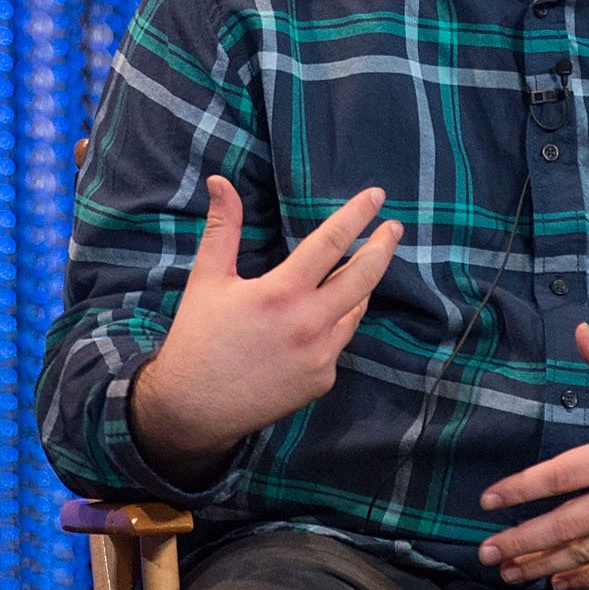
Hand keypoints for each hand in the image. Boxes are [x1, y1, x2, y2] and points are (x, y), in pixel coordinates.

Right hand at [129, 177, 401, 485]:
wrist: (194, 408)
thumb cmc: (198, 337)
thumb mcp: (208, 279)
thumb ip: (223, 228)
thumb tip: (221, 181)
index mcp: (282, 293)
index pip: (331, 242)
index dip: (356, 215)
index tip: (377, 195)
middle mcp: (310, 324)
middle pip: (364, 276)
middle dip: (383, 247)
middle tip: (394, 228)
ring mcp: (321, 356)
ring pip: (355, 310)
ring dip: (359, 286)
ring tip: (358, 267)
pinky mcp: (321, 380)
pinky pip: (339, 342)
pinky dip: (336, 323)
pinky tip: (322, 317)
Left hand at [476, 323, 588, 589]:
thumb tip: (580, 330)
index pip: (561, 475)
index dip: (521, 490)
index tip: (488, 500)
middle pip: (566, 524)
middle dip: (521, 540)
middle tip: (485, 553)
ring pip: (588, 552)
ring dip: (544, 564)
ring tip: (509, 574)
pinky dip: (586, 577)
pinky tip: (559, 581)